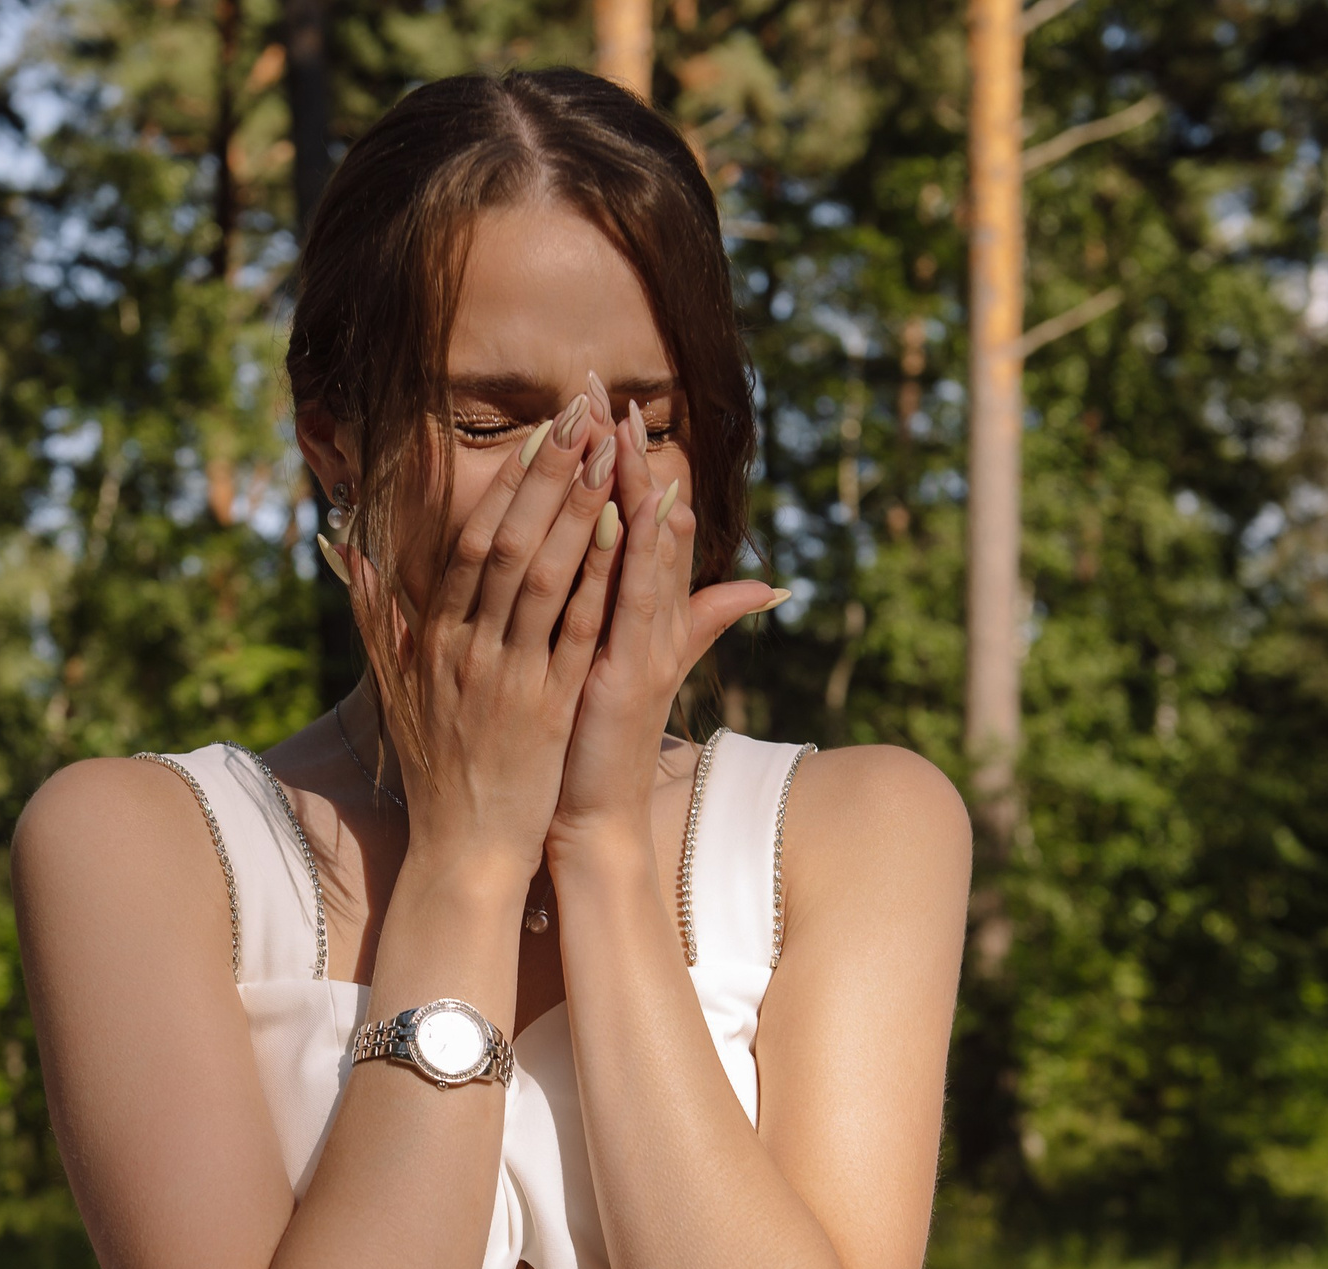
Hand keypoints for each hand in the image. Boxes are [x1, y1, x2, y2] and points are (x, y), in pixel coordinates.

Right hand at [345, 391, 624, 883]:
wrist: (462, 848)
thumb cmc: (436, 768)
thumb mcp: (393, 689)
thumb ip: (375, 618)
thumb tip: (349, 551)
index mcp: (434, 638)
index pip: (472, 544)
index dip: (510, 485)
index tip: (542, 434)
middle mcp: (466, 648)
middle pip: (508, 544)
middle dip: (549, 477)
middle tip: (583, 417)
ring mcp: (505, 677)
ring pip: (544, 578)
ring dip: (580, 512)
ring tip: (612, 456)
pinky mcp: (545, 709)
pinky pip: (576, 632)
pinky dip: (600, 582)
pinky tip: (628, 539)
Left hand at [550, 377, 783, 856]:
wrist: (589, 815)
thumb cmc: (590, 741)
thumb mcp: (620, 669)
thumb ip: (664, 619)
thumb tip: (739, 585)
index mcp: (633, 613)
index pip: (633, 521)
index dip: (623, 465)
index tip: (606, 407)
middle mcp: (647, 622)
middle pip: (645, 521)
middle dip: (629, 457)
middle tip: (611, 393)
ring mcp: (644, 645)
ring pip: (646, 552)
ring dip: (636, 488)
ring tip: (625, 429)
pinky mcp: (632, 676)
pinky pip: (635, 607)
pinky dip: (636, 559)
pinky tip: (634, 514)